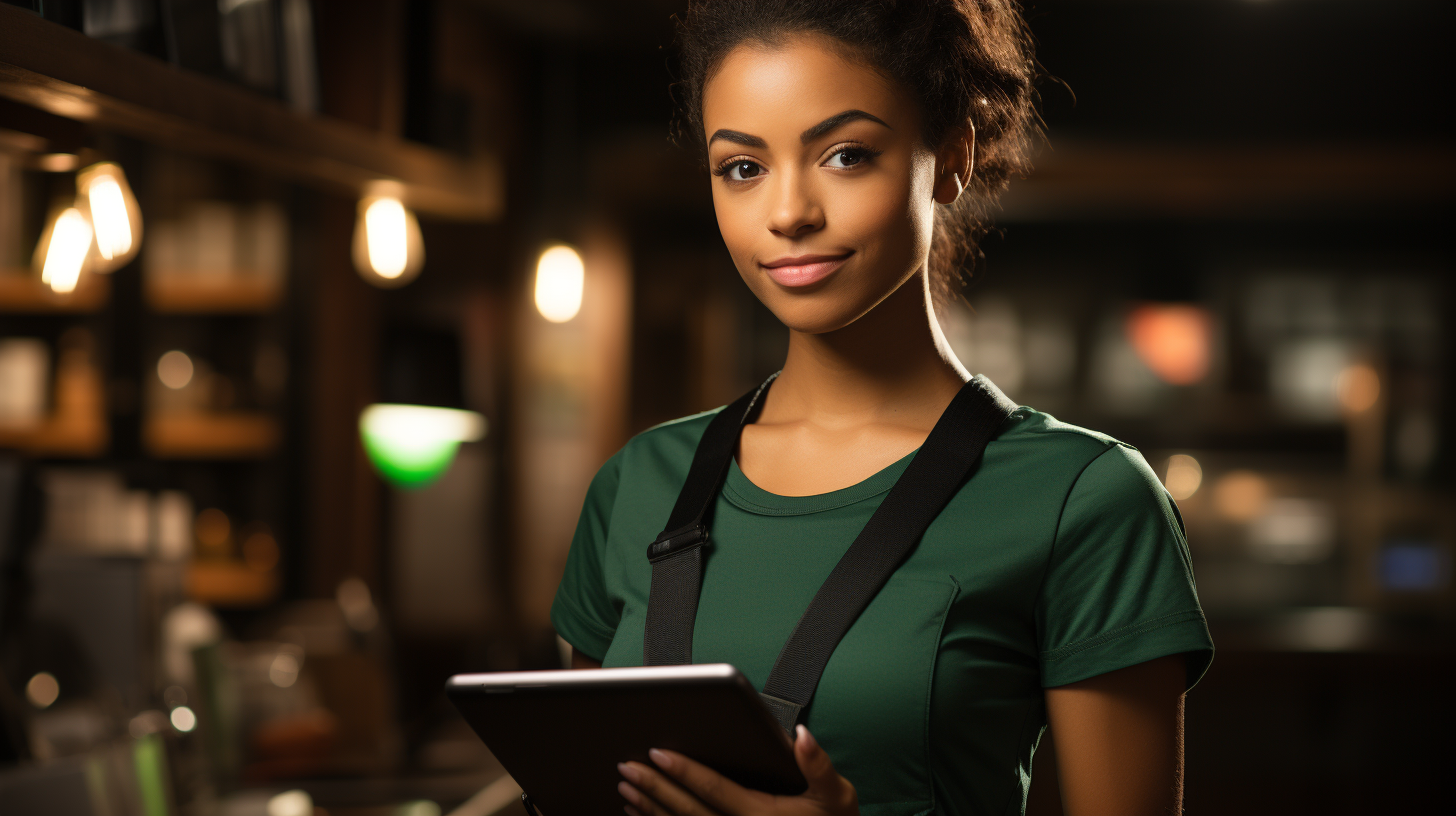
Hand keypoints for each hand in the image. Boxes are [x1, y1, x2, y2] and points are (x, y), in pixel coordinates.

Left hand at [616, 725, 858, 815]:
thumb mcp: (836, 797)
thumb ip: (819, 766)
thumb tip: (802, 735)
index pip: (714, 790)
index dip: (684, 772)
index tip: (657, 752)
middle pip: (686, 811)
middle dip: (654, 787)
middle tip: (626, 766)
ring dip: (649, 808)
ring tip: (625, 787)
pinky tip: (637, 812)